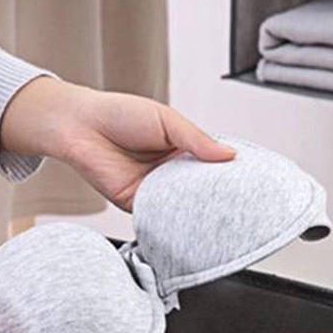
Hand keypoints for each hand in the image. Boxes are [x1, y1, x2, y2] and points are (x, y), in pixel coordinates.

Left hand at [0, 77, 234, 210]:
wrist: (80, 126)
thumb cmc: (119, 114)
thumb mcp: (167, 120)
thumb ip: (197, 139)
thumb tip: (229, 155)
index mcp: (181, 149)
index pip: (212, 165)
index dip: (229, 173)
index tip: (252, 181)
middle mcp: (170, 171)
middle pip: (201, 188)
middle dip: (218, 195)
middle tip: (243, 202)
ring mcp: (154, 189)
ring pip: (183, 204)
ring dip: (198, 209)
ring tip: (223, 213)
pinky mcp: (137, 204)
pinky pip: (160, 215)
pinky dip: (173, 217)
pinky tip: (189, 218)